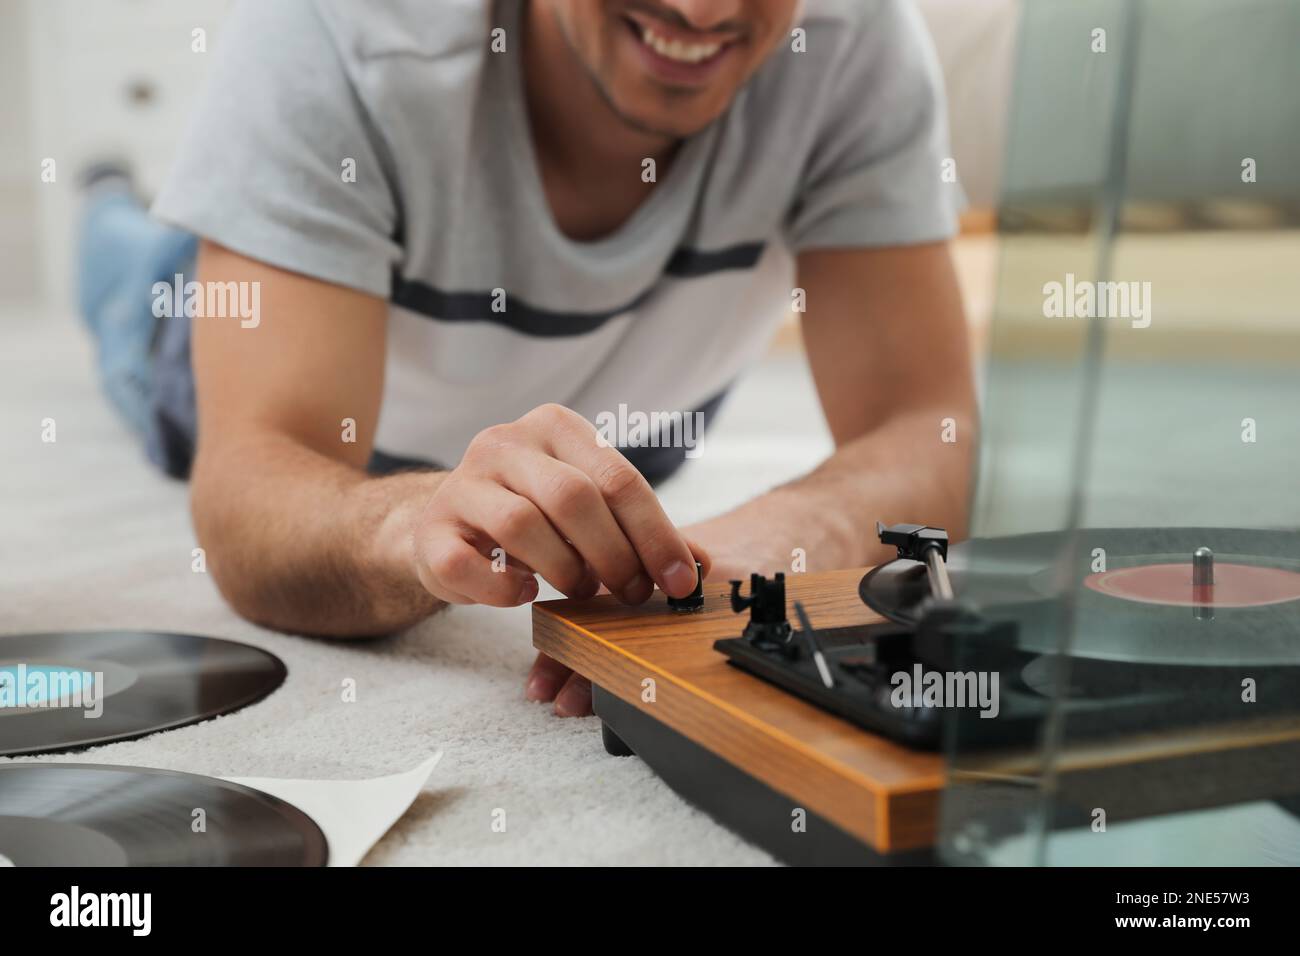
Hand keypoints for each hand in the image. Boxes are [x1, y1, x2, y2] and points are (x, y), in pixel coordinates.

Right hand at [411, 403, 706, 605]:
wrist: (448, 521)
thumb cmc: (534, 512)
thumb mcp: (590, 506)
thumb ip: (642, 529)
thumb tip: (704, 565)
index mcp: (555, 426)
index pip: (618, 477)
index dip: (656, 535)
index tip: (681, 581)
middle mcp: (505, 442)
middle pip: (574, 498)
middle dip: (615, 555)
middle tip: (633, 594)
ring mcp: (462, 482)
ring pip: (522, 526)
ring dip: (565, 570)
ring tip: (582, 591)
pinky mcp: (433, 529)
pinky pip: (467, 565)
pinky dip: (504, 589)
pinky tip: (525, 594)